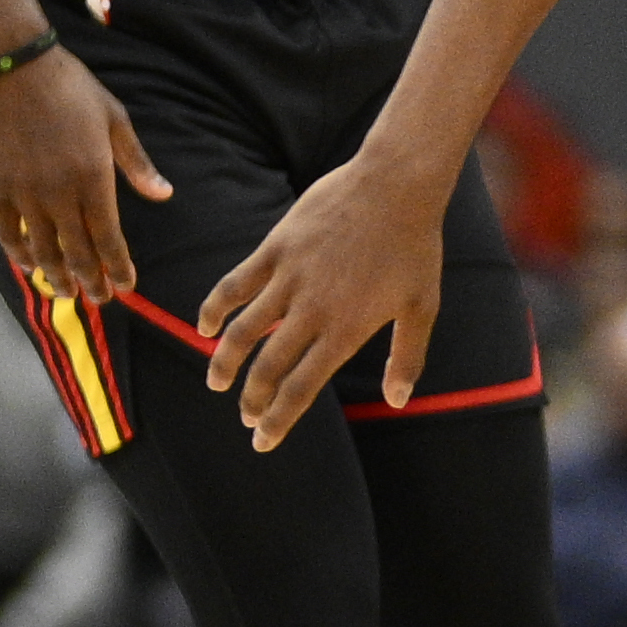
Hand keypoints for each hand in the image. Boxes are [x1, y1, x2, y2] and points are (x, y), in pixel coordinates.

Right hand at [0, 47, 171, 301]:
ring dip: (56, 274)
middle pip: (77, 250)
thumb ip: (137, 164)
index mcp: (94, 176)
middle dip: (91, 280)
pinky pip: (7, 231)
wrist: (14, 64)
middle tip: (100, 300)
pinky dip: (18, 253)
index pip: (110, 237)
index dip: (118, 267)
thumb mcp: (115, 120)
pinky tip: (28, 265)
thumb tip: (164, 195)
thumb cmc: (72, 88)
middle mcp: (59, 190)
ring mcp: (24, 190)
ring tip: (67, 292)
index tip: (127, 286)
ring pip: (42, 247)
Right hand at [196, 156, 452, 448]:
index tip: (262, 441)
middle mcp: (312, 310)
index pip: (302, 388)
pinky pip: (235, 284)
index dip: (279, 420)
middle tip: (245, 416)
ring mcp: (290, 278)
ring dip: (224, 361)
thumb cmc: (414, 247)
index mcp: (346, 330)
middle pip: (269, 368)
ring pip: (244, 331)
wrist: (396, 186)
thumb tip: (398, 401)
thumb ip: (407, 356)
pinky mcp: (275, 249)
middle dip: (252, 399)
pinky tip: (204, 326)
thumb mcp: (422, 306)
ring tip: (216, 382)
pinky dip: (215, 308)